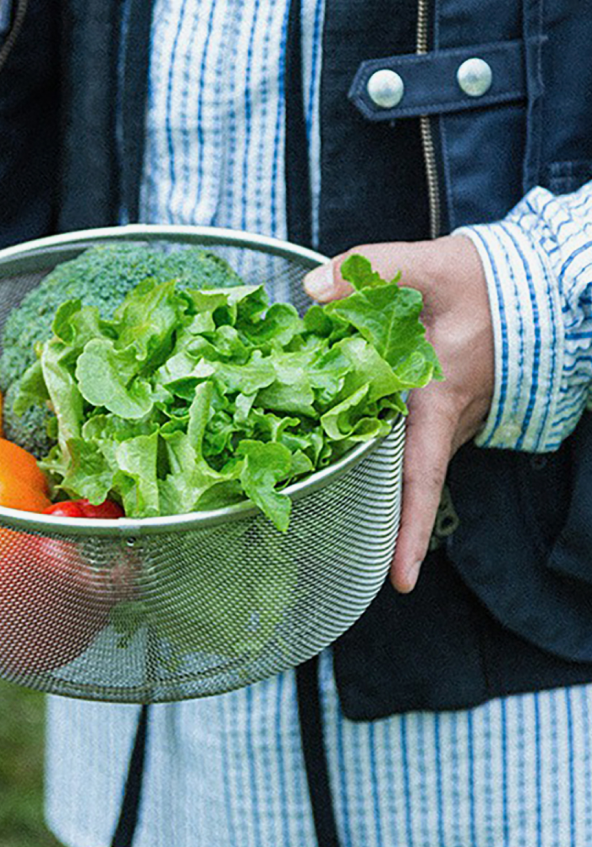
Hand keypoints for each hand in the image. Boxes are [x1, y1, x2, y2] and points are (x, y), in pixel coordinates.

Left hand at [303, 235, 494, 592]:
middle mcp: (446, 421)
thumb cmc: (486, 282)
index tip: (401, 579)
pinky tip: (346, 440)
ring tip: (326, 500)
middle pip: (404, 482)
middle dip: (378, 521)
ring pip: (404, 460)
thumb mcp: (425, 267)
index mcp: (439, 400)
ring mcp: (448, 419)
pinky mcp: (443, 409)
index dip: (411, 529)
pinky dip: (381, 447)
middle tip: (338, 552)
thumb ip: (368, 272)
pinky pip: (410, 440)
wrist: (533, 285)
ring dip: (374, 479)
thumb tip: (313, 290)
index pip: (423, 476)